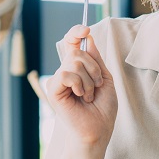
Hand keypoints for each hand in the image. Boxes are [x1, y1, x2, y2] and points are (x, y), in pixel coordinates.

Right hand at [46, 25, 117, 146]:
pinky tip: (81, 97)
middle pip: (76, 52)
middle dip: (93, 68)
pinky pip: (66, 74)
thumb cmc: (103, 108)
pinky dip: (79, 85)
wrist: (98, 130)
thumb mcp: (105, 78)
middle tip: (96, 86)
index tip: (85, 29)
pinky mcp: (53, 90)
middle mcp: (65, 71)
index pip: (71, 43)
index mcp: (77, 68)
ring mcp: (58, 80)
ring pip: (73, 62)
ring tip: (89, 95)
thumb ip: (96, 59)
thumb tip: (87, 37)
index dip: (75, 32)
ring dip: (89, 80)